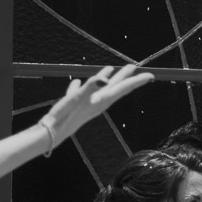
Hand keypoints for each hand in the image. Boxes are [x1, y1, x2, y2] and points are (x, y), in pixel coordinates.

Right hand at [37, 63, 153, 149]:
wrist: (50, 134)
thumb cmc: (64, 116)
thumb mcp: (77, 99)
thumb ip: (91, 87)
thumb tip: (105, 79)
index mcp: (101, 100)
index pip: (123, 88)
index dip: (136, 81)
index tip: (151, 75)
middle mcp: (97, 103)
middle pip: (115, 87)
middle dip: (125, 77)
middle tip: (134, 67)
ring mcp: (86, 105)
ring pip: (99, 89)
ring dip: (106, 80)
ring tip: (110, 70)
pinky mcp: (73, 107)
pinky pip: (79, 93)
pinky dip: (80, 86)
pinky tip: (76, 82)